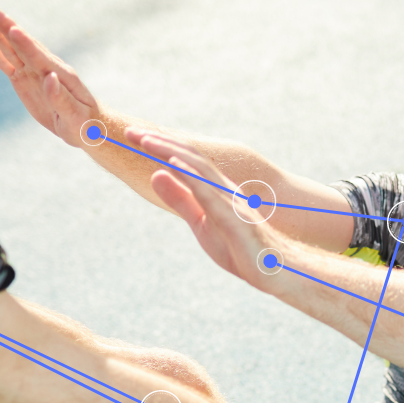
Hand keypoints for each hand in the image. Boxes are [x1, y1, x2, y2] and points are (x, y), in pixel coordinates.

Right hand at [0, 10, 100, 146]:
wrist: (85, 125)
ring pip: (12, 49)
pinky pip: (6, 62)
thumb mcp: (76, 116)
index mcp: (62, 76)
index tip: (14, 30)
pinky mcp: (23, 79)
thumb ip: (62, 98)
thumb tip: (50, 78)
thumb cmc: (85, 122)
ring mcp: (33, 72)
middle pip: (24, 46)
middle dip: (9, 30)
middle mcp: (46, 68)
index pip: (40, 58)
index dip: (27, 45)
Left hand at [123, 128, 278, 286]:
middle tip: (129, 131)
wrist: (274, 270)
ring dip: (170, 152)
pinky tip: (173, 163)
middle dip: (159, 142)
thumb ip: (180, 199)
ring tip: (146, 141)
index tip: (133, 136)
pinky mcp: (234, 219)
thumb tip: (156, 174)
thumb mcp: (200, 222)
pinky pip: (210, 194)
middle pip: (188, 156)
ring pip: (198, 168)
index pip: (184, 159)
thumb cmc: (238, 247)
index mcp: (215, 188)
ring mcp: (230, 201)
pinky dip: (191, 176)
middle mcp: (223, 187)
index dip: (159, 145)